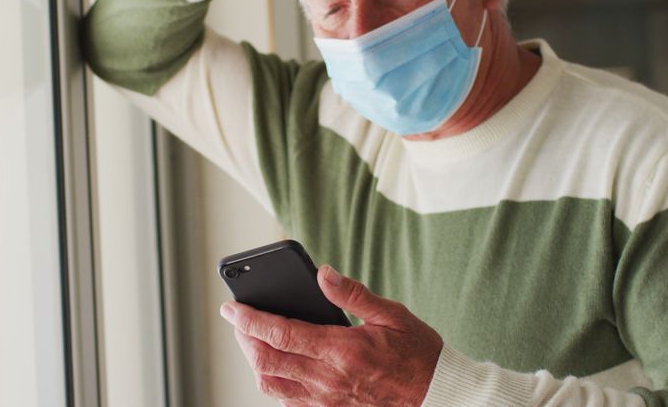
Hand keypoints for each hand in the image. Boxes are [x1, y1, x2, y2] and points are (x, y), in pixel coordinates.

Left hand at [220, 264, 442, 405]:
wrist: (436, 396)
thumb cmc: (418, 353)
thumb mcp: (392, 315)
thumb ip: (353, 294)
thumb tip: (322, 273)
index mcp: (342, 350)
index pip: (280, 333)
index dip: (250, 319)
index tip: (232, 308)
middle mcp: (328, 380)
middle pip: (267, 360)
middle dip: (245, 338)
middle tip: (238, 320)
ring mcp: (327, 401)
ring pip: (272, 384)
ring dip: (255, 361)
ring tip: (252, 339)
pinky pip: (288, 401)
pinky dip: (273, 382)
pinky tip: (275, 365)